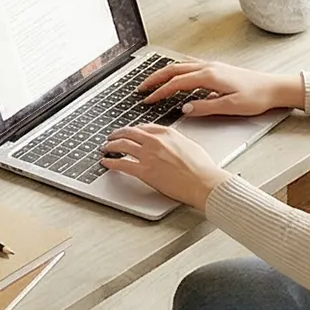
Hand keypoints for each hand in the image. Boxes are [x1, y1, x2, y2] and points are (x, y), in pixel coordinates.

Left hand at [97, 123, 224, 208]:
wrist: (204, 182)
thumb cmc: (202, 168)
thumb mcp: (190, 145)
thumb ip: (176, 141)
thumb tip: (171, 144)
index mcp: (168, 133)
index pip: (144, 127)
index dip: (133, 130)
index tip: (129, 132)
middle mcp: (156, 141)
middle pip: (129, 133)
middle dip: (117, 134)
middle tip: (111, 137)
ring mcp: (149, 155)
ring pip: (122, 145)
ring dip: (110, 146)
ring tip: (105, 148)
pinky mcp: (145, 171)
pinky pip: (122, 164)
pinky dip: (111, 162)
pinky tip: (106, 163)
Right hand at [140, 60, 302, 119]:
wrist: (274, 88)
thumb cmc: (256, 97)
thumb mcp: (230, 107)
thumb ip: (205, 107)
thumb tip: (185, 109)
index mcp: (209, 76)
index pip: (176, 83)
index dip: (160, 91)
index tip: (148, 99)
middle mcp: (208, 67)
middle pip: (173, 70)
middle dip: (155, 79)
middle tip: (141, 88)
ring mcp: (212, 65)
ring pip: (180, 66)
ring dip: (164, 73)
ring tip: (152, 82)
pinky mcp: (217, 68)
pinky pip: (190, 65)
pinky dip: (176, 69)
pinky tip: (175, 74)